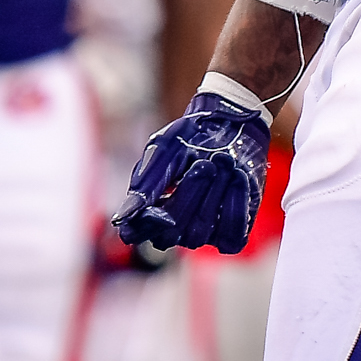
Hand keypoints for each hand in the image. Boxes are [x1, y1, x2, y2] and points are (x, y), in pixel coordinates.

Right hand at [111, 91, 270, 254]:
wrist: (231, 125)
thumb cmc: (190, 137)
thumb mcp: (163, 149)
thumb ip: (146, 183)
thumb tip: (123, 217)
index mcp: (146, 208)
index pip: (135, 232)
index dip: (146, 223)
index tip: (156, 207)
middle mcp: (172, 228)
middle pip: (172, 233)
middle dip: (190, 194)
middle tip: (205, 164)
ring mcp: (202, 234)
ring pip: (202, 232)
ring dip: (215, 193)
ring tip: (223, 161)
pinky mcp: (231, 233)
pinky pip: (232, 235)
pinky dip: (236, 204)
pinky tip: (237, 177)